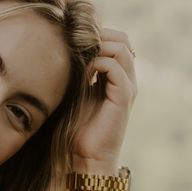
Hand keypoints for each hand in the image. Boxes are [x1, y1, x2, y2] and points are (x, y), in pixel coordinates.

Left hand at [70, 26, 136, 169]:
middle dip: (98, 35)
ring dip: (96, 46)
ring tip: (78, 58)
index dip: (97, 33)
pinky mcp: (124, 96)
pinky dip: (95, 63)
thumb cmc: (77, 127)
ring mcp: (128, 86)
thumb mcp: (75, 90)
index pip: (116, 39)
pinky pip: (114, 67)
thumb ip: (77, 69)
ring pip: (121, 47)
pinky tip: (81, 74)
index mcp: (117, 75)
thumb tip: (64, 44)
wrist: (86, 157)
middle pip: (122, 38)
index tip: (72, 41)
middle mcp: (126, 78)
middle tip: (75, 45)